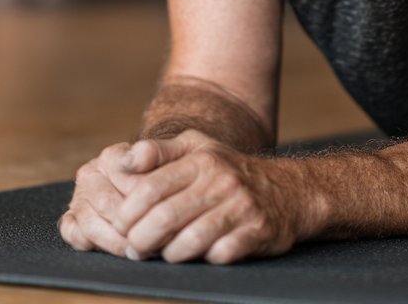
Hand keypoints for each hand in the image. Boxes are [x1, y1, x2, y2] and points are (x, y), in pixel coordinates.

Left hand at [59, 130, 310, 263]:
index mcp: (200, 159)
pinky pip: (222, 254)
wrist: (287, 190)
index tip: (120, 226)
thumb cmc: (227, 170)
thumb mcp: (195, 148)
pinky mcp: (258, 230)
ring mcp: (241, 206)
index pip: (149, 188)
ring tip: (162, 254)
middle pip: (165, 218)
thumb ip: (157, 151)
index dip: (127, 213)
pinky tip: (198, 257)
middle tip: (134, 249)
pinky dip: (204, 260)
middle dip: (140, 241)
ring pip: (190, 240)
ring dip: (169, 254)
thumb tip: (120, 161)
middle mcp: (221, 180)